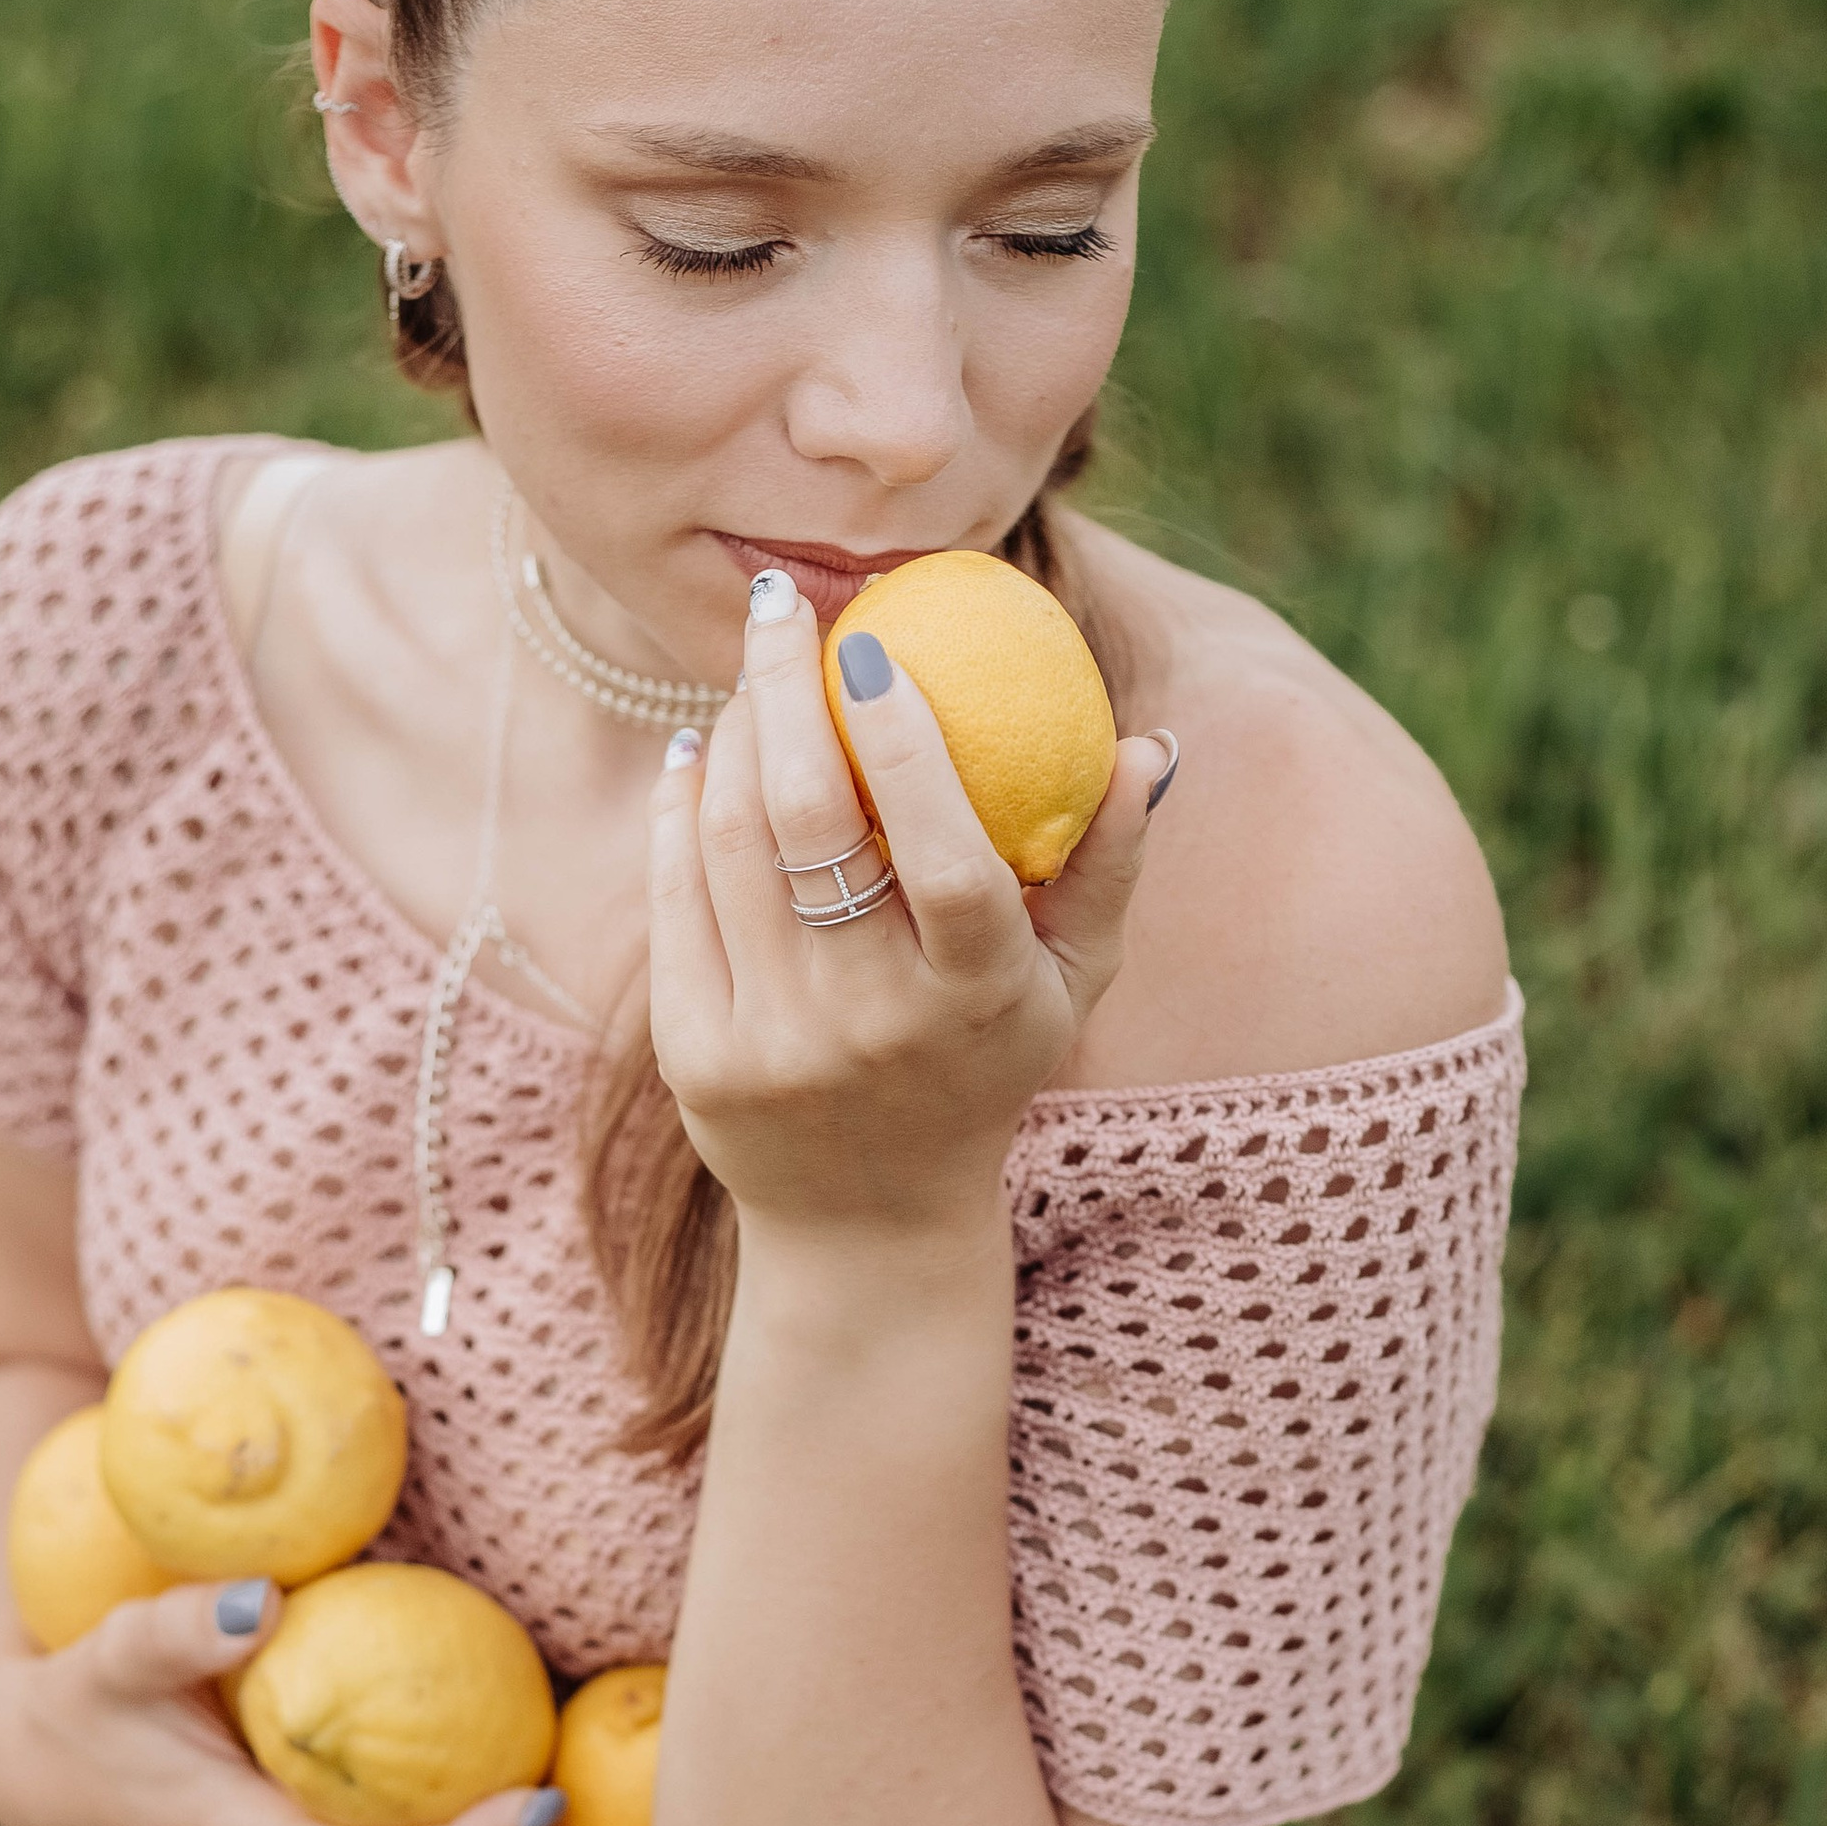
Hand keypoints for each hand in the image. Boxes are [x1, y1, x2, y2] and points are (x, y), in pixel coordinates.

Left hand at [646, 576, 1166, 1239]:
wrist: (868, 1220)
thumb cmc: (988, 1063)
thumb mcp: (1071, 983)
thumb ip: (1111, 865)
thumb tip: (1148, 745)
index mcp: (975, 1001)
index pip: (944, 859)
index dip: (904, 748)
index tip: (875, 647)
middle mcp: (869, 1025)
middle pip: (807, 826)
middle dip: (784, 689)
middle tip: (784, 605)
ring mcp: (772, 1044)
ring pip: (731, 844)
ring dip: (732, 732)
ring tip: (753, 673)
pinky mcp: (694, 1056)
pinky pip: (678, 895)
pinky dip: (683, 806)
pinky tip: (701, 751)